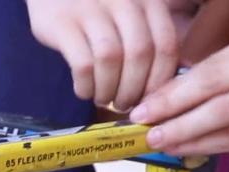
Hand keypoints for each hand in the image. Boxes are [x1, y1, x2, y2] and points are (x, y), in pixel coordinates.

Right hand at [26, 0, 198, 110]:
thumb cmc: (95, 6)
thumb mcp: (129, 10)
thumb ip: (147, 35)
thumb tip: (158, 86)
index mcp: (147, 0)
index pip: (165, 44)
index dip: (159, 79)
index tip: (150, 99)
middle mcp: (123, 0)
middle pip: (139, 54)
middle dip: (133, 89)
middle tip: (124, 105)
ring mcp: (91, 10)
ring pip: (110, 59)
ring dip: (109, 89)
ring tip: (104, 99)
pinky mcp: (63, 23)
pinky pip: (81, 63)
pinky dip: (86, 86)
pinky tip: (84, 91)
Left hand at [131, 18, 228, 154]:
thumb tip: (184, 93)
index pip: (217, 61)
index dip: (177, 83)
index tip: (147, 98)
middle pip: (213, 82)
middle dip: (169, 102)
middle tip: (137, 117)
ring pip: (223, 112)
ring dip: (182, 127)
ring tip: (154, 138)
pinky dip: (207, 144)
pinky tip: (185, 149)